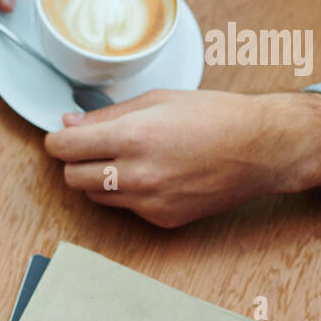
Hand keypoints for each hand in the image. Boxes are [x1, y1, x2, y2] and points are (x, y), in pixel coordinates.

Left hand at [42, 90, 320, 226]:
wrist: (264, 149)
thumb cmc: (216, 116)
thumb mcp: (158, 100)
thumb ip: (106, 116)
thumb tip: (68, 124)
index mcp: (134, 137)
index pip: (64, 149)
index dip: (56, 140)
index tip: (61, 137)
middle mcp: (138, 174)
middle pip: (72, 177)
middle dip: (74, 160)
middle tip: (92, 146)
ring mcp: (150, 202)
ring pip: (95, 195)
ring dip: (99, 178)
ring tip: (127, 158)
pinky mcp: (162, 219)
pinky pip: (125, 208)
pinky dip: (129, 193)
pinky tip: (155, 174)